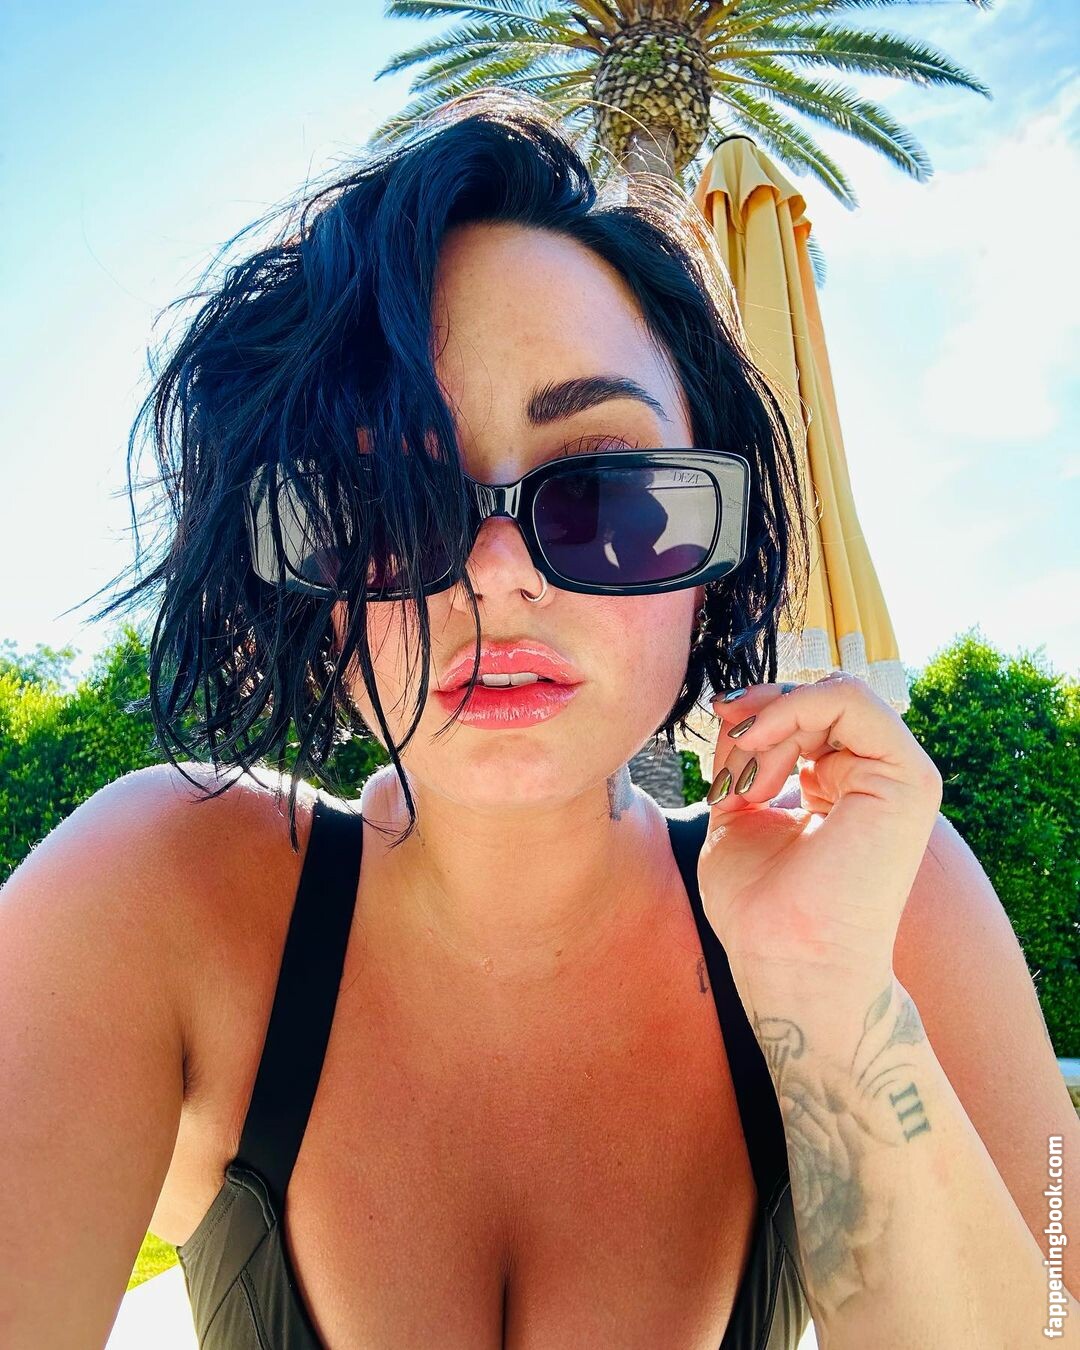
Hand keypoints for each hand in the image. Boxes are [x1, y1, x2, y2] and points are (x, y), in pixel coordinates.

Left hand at [698, 673, 942, 995]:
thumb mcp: (737, 805)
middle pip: (814, 700)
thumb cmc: (760, 905)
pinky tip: (762, 745)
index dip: (755, 717)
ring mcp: (898, 776)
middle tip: (731, 766)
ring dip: (772, 724)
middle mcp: (874, 775)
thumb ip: (743, 751)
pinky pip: (851, 700)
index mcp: (839, 782)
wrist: (787, 959)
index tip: (720, 746)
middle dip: (759, 720)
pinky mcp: (908, 778)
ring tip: (750, 782)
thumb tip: (733, 702)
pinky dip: (794, 710)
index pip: (803, 714)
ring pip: (831, 695)